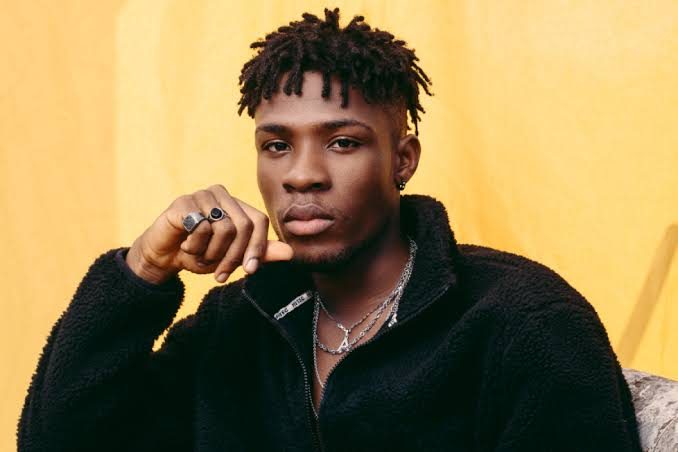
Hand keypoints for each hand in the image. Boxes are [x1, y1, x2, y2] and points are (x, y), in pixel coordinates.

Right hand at [126, 184, 292, 284]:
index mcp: (236, 204)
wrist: (164, 257)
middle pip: (243, 226)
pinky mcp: (183, 202)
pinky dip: (195, 246)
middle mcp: (221, 194)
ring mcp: (201, 195)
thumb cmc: (200, 253)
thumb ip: (259, 252)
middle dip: (233, 256)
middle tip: (219, 273)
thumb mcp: (233, 257)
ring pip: (224, 228)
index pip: (259, 220)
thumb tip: (290, 252)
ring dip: (211, 253)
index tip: (249, 270)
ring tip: (199, 254)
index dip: (257, 247)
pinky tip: (185, 246)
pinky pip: (201, 227)